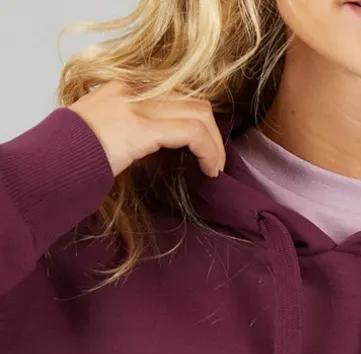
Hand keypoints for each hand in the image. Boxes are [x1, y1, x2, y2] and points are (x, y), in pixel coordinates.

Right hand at [67, 80, 226, 178]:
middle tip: (215, 160)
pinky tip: (209, 169)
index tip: (204, 146)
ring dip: (214, 143)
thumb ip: (133, 129)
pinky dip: (208, 150)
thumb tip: (160, 145)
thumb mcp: (106, 131)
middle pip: (193, 100)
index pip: (176, 93)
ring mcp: (138, 106)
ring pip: (199, 113)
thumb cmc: (76, 155)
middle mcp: (134, 90)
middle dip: (212, 131)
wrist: (54, 160)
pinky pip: (192, 132)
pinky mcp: (142, 127)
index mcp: (125, 88)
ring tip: (214, 167)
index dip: (198, 118)